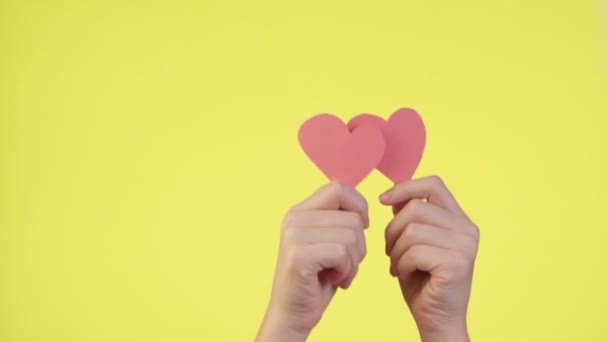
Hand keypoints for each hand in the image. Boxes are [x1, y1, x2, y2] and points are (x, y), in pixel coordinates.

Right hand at [256, 182, 368, 341]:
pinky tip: (334, 280)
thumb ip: (338, 220)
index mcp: (300, 211)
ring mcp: (294, 236)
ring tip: (338, 274)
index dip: (359, 206)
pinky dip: (347, 271)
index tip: (362, 228)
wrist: (292, 314)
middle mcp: (294, 218)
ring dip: (354, 262)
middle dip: (359, 245)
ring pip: (351, 235)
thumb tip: (362, 208)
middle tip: (345, 264)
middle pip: (352, 217)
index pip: (338, 187)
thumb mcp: (328, 242)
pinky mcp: (299, 255)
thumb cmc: (316, 280)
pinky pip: (342, 253)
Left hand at [380, 176, 478, 341]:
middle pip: (415, 207)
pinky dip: (401, 265)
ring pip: (411, 230)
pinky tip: (405, 275)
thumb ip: (410, 218)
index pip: (433, 184)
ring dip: (395, 251)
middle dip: (392, 230)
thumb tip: (393, 193)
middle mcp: (467, 229)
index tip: (382, 200)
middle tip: (390, 253)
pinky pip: (413, 251)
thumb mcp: (413, 243)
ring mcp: (464, 246)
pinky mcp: (456, 263)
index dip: (405, 187)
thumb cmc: (422, 281)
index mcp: (459, 220)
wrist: (437, 320)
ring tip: (398, 266)